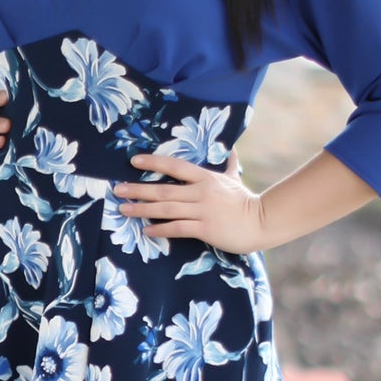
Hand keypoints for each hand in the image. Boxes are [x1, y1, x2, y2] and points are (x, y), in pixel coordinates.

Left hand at [113, 149, 268, 254]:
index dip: (154, 162)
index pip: (175, 166)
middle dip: (138, 190)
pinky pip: (178, 228)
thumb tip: (232, 149)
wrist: (262, 222)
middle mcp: (201, 192)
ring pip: (167, 209)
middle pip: (164, 190)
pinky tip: (146, 231)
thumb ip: (229, 165)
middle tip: (117, 190)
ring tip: (124, 210)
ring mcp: (203, 210)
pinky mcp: (206, 229)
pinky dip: (161, 229)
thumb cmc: (246, 202)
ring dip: (143, 210)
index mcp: (206, 178)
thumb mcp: (235, 179)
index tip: (134, 161)